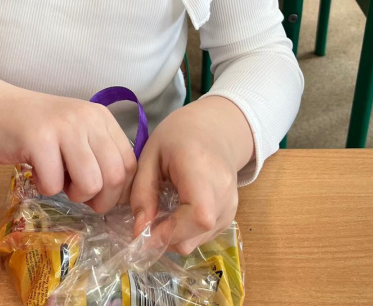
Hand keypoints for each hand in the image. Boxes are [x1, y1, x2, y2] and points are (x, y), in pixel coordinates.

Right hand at [0, 88, 137, 213]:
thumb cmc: (34, 128)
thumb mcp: (75, 133)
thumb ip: (98, 154)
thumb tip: (121, 196)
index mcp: (101, 117)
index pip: (129, 164)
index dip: (119, 191)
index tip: (99, 197)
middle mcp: (87, 118)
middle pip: (115, 176)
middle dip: (99, 200)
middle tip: (77, 196)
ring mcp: (63, 127)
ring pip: (90, 183)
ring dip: (73, 195)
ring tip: (56, 180)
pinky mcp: (38, 139)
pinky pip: (54, 184)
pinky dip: (44, 188)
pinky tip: (35, 172)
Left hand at [130, 99, 250, 255]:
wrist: (213, 131)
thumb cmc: (177, 138)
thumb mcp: (149, 156)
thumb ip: (142, 193)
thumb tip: (140, 232)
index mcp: (202, 170)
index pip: (199, 216)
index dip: (171, 232)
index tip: (143, 231)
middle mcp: (224, 191)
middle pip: (197, 233)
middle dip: (166, 236)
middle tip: (148, 220)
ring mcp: (231, 205)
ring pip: (198, 241)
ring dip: (174, 236)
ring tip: (163, 211)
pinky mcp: (230, 215)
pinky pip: (204, 237)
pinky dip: (185, 232)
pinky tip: (177, 210)